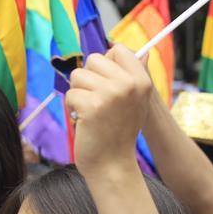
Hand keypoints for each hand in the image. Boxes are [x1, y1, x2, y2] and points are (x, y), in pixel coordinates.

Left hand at [66, 45, 153, 173]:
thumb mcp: (135, 101)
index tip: (105, 82)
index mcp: (142, 80)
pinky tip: (84, 120)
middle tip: (97, 101)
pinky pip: (70, 94)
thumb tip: (121, 50)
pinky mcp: (92, 106)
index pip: (118, 50)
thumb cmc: (119, 130)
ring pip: (78, 75)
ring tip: (91, 111)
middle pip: (94, 59)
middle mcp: (129, 84)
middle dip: (88, 79)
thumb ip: (128, 75)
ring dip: (79, 93)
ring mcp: (111, 94)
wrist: (112, 164)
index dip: (106, 64)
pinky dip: (72, 108)